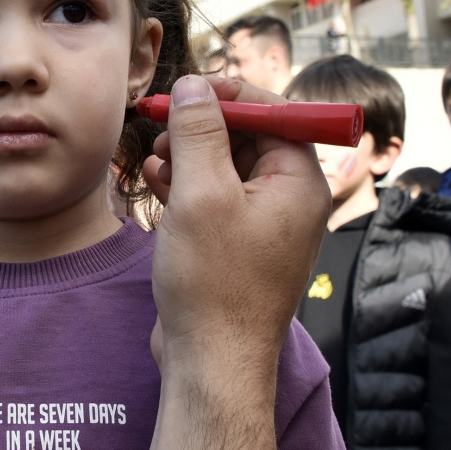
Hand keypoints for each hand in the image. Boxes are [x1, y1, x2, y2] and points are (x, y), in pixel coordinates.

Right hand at [140, 74, 331, 449]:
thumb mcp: (200, 193)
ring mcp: (263, 225)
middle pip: (247, 136)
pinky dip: (185, 186)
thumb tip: (195, 86)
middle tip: (159, 124)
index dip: (227, 93)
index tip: (186, 88)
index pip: (274, 111)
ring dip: (186, 156)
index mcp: (299, 182)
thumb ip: (198, 132)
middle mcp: (289, 200)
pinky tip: (155, 184)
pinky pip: (214, 199)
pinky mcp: (236, 247)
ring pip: (224, 167)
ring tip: (151, 160)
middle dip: (200, 127)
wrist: (212, 363)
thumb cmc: (214, 284)